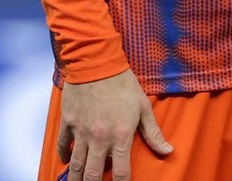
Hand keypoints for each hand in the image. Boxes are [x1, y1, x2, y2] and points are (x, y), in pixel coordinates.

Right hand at [57, 69, 171, 180]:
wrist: (95, 62)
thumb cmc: (122, 83)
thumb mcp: (143, 107)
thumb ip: (153, 133)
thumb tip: (168, 151)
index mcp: (120, 136)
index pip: (121, 173)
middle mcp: (99, 138)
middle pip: (93, 174)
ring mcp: (81, 130)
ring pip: (76, 164)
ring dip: (75, 178)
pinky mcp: (68, 121)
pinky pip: (63, 144)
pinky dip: (64, 155)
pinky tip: (66, 161)